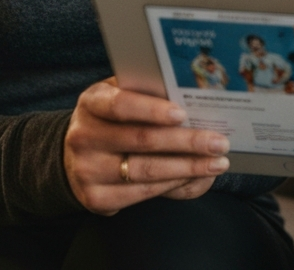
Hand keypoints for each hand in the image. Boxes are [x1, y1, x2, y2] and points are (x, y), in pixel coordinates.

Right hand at [64, 77, 230, 213]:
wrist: (75, 156)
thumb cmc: (113, 118)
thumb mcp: (121, 95)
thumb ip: (148, 94)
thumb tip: (191, 98)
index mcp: (91, 102)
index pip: (120, 105)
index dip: (152, 110)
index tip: (182, 113)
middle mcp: (84, 137)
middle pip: (142, 141)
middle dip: (187, 142)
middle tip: (219, 142)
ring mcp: (87, 170)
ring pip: (145, 171)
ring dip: (187, 168)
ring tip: (216, 163)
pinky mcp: (95, 198)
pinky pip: (142, 193)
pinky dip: (174, 185)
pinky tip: (194, 177)